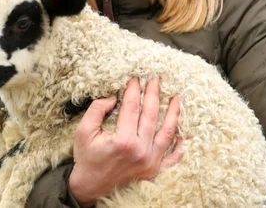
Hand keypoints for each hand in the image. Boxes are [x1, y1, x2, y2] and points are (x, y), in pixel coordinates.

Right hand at [69, 78, 182, 206]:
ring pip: (167, 133)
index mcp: (123, 140)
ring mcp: (150, 162)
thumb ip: (97, 110)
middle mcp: (140, 150)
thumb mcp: (84, 131)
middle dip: (153, 94)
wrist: (90, 187)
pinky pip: (172, 158)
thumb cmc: (87, 158)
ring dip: (174, 113)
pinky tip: (182, 134)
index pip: (132, 108)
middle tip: (156, 80)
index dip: (133, 90)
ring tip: (177, 98)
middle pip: (151, 116)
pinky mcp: (153, 170)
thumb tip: (113, 97)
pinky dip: (179, 147)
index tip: (135, 78)